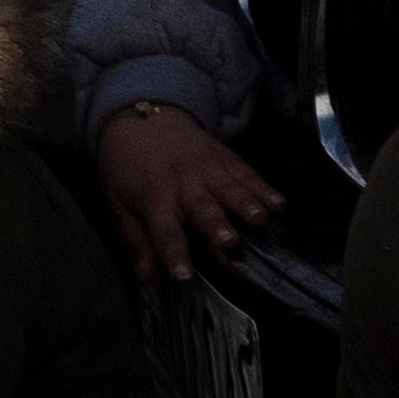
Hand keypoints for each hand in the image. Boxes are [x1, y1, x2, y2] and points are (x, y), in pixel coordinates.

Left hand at [95, 102, 285, 279]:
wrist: (143, 120)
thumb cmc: (129, 169)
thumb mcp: (120, 205)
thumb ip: (137, 242)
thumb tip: (147, 277)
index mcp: (154, 198)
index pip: (164, 231)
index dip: (174, 254)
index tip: (184, 277)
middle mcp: (183, 184)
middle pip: (201, 207)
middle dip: (216, 225)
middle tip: (229, 242)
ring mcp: (207, 169)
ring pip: (229, 188)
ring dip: (245, 204)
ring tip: (260, 220)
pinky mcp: (225, 159)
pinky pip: (247, 174)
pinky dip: (264, 188)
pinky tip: (279, 203)